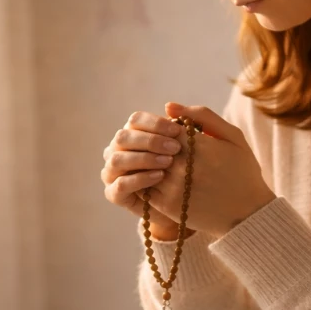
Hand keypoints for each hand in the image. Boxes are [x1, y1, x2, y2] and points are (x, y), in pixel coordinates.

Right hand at [101, 110, 186, 237]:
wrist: (188, 204)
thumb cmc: (191, 169)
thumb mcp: (197, 144)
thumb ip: (189, 121)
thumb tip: (169, 106)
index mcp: (133, 134)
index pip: (135, 120)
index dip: (155, 124)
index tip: (178, 131)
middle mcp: (118, 150)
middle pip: (123, 138)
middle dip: (149, 141)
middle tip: (175, 148)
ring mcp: (113, 172)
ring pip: (117, 160)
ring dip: (143, 159)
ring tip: (168, 163)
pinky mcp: (114, 194)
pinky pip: (119, 185)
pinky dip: (138, 179)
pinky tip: (159, 177)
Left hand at [143, 102, 276, 239]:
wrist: (248, 213)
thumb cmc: (242, 171)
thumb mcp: (232, 137)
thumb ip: (202, 116)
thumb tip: (168, 106)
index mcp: (197, 146)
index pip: (163, 127)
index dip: (166, 129)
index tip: (175, 135)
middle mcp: (181, 165)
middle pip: (151, 146)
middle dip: (155, 146)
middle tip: (166, 151)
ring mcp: (172, 187)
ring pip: (145, 165)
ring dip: (149, 163)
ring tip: (164, 165)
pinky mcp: (167, 205)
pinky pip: (144, 187)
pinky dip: (146, 180)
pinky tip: (160, 180)